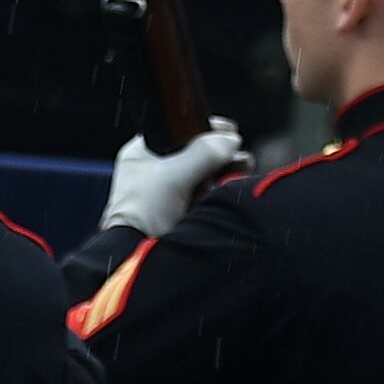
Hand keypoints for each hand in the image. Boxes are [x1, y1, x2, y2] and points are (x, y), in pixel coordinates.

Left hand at [104, 123, 248, 238]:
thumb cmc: (142, 212)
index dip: (202, 126)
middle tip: (236, 150)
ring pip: (204, 172)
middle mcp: (155, 169)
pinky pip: (207, 192)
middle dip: (218, 151)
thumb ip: (204, 153)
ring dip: (224, 169)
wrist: (141, 257)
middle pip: (195, 151)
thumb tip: (230, 140)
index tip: (227, 129)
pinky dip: (221, 187)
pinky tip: (234, 184)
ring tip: (242, 167)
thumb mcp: (173, 176)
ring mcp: (169, 191)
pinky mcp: (182, 210)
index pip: (177, 129)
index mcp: (142, 153)